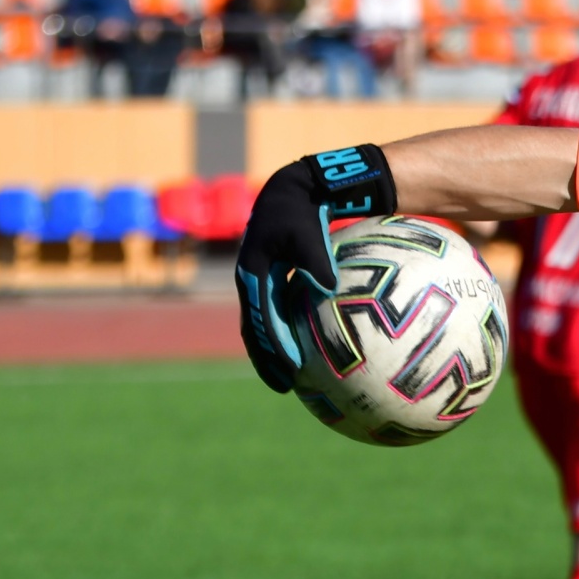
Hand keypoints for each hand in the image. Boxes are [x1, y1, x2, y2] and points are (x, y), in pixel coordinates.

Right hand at [235, 162, 336, 392]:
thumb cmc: (302, 212)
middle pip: (254, 330)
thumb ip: (316, 260)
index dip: (276, 344)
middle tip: (284, 386)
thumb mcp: (307, 232)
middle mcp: (250, 281)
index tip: (293, 367)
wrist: (291, 192)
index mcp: (254, 272)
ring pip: (260, 325)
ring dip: (270, 352)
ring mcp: (257, 282)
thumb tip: (328, 288)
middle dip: (267, 360)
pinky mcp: (269, 281)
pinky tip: (299, 350)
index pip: (263, 317)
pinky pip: (272, 314)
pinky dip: (280, 334)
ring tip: (289, 378)